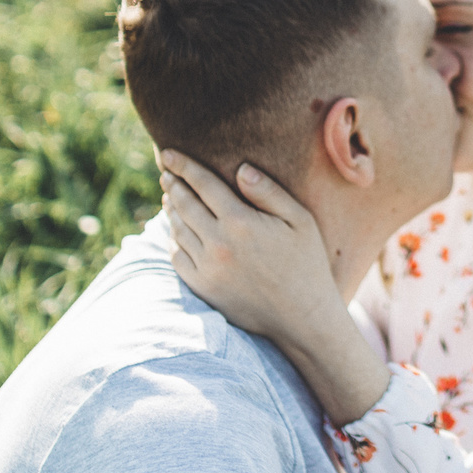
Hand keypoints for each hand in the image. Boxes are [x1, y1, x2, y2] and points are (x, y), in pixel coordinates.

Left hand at [157, 150, 339, 343]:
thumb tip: (240, 169)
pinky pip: (177, 257)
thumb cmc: (306, 263)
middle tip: (166, 172)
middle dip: (172, 184)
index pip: (202, 184)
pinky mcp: (203, 288)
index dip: (183, 166)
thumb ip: (269, 192)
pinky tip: (177, 230)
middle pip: (183, 204)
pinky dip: (173, 239)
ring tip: (170, 197)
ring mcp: (207, 268)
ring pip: (177, 230)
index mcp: (241, 222)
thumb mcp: (300, 221)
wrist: (302, 318)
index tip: (168, 154)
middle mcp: (218, 244)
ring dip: (171, 209)